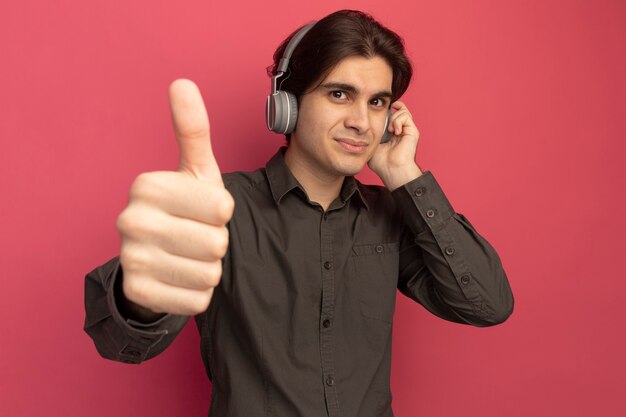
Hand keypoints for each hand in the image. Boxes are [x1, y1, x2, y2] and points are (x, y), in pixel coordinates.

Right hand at [116, 79, 233, 316]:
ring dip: (208, 269)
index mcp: (147, 185)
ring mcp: (130, 259)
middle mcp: (130, 220)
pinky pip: (198, 301)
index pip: (223, 207)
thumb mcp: (194, 171)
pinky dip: (197, 295)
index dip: (223, 213)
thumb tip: (182, 82)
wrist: (156, 260)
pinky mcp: (138, 294)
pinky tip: (179, 280)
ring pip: (210, 274)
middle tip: (194, 237)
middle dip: (216, 243)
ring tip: (187, 257)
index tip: (202, 211)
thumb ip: (192, 129)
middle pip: (218, 242)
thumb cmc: (185, 210)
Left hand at [368, 101, 422, 189]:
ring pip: (402, 111)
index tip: (378, 112)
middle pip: (398, 110)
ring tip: (390, 130)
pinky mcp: (413, 131)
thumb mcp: (371, 143)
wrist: (391, 169)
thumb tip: (366, 122)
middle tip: (385, 124)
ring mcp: (407, 131)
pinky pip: (406, 115)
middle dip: (390, 110)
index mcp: (392, 134)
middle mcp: (401, 131)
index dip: (386, 110)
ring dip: (394, 117)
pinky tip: (395, 131)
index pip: (391, 114)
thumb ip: (371, 132)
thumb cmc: (381, 162)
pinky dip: (398, 121)